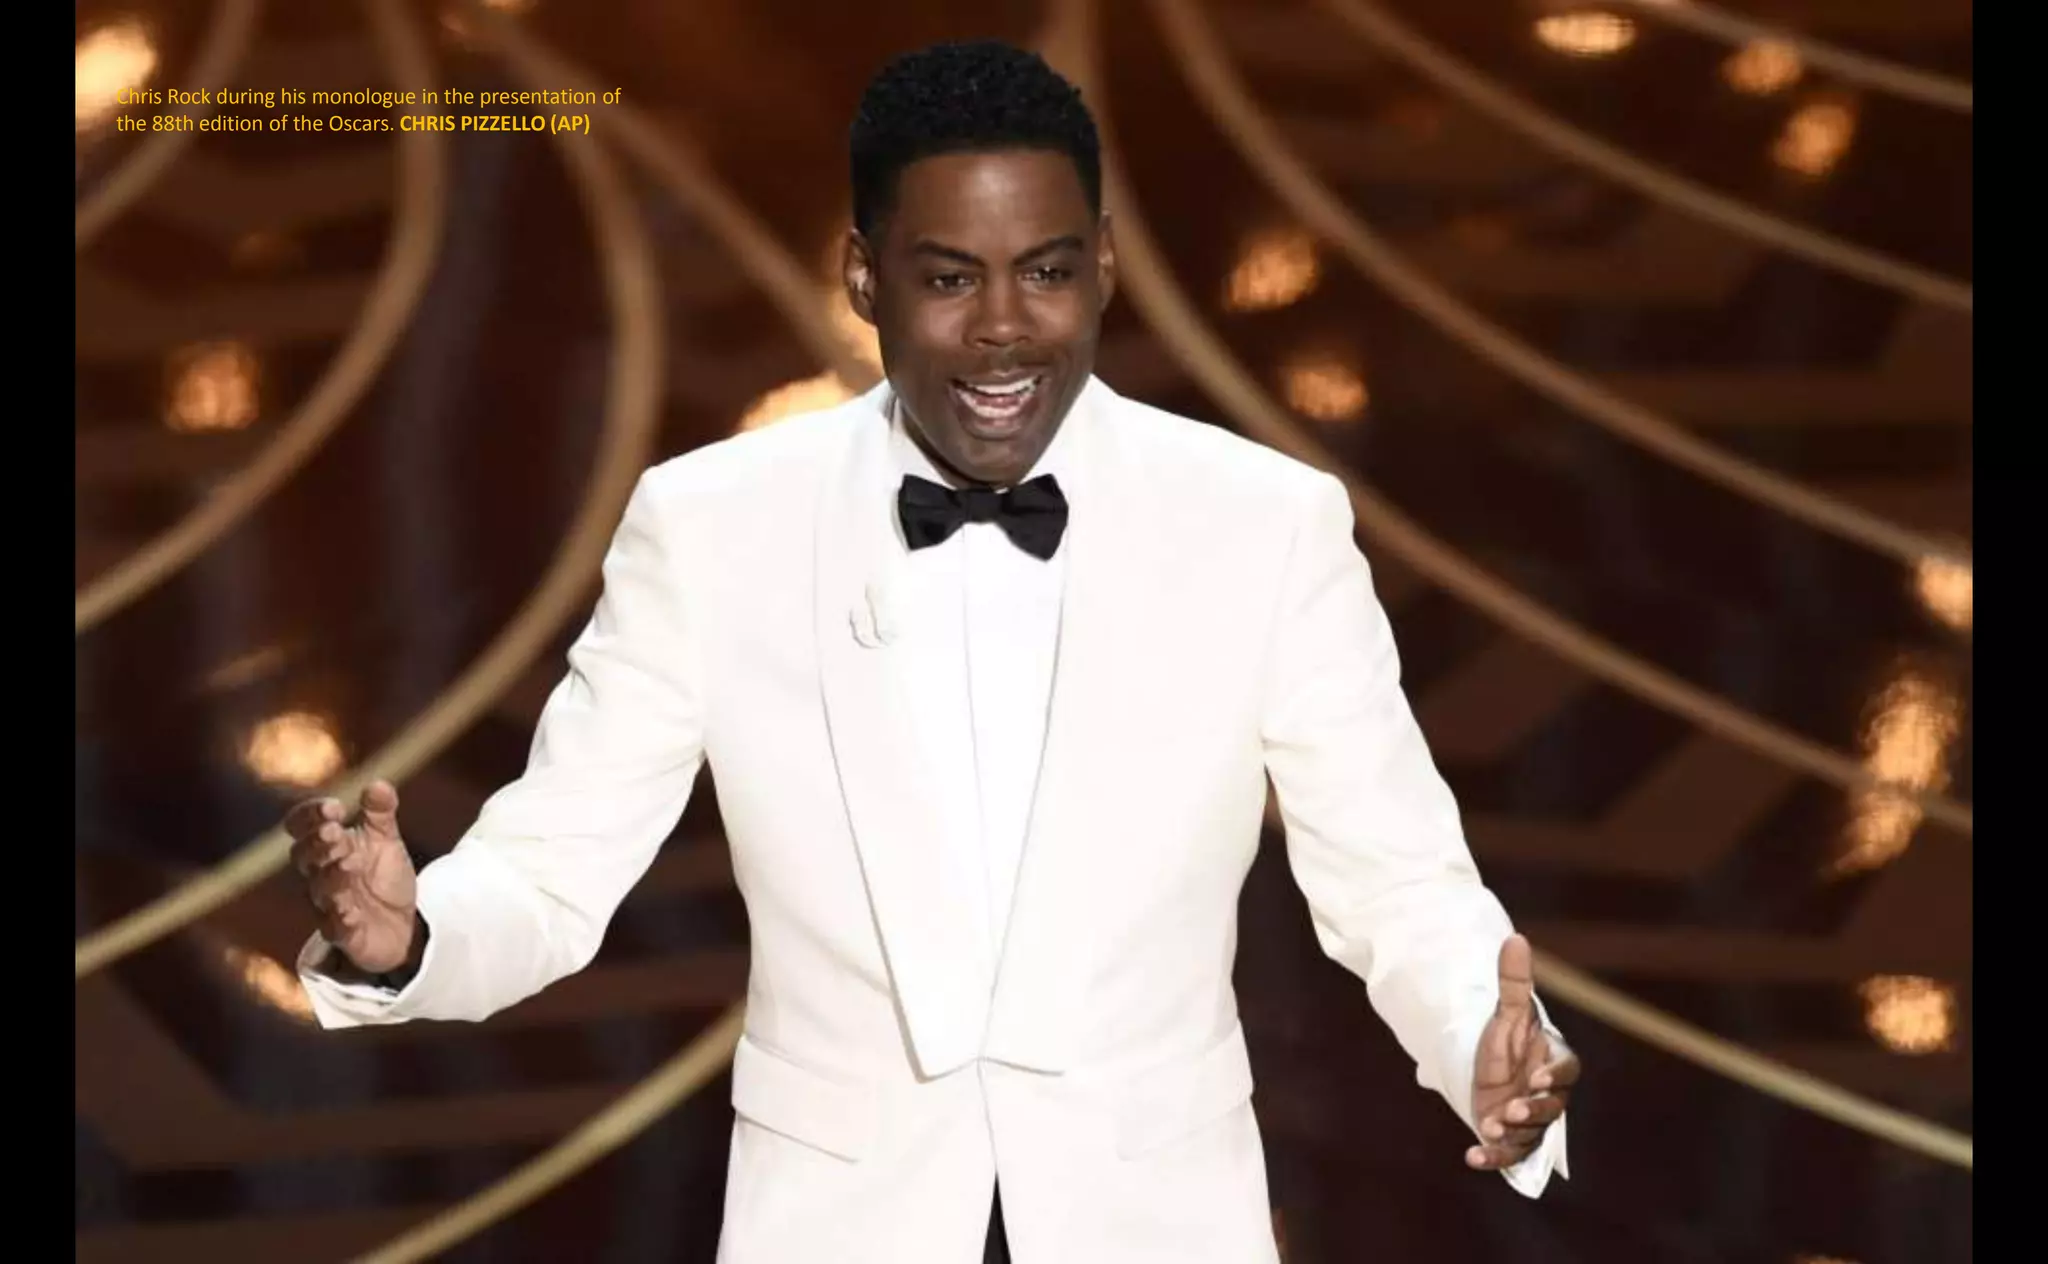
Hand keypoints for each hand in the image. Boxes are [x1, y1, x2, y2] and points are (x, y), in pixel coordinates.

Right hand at [286, 780, 418, 974]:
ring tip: (352, 860)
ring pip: (319, 890)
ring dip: (332, 874)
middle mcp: (319, 874)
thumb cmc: (383, 876)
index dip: (311, 815)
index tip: (335, 806)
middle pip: (304, 856)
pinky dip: (341, 918)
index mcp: (325, 846)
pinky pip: (334, 928)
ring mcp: (329, 906)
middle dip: (319, 842)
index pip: (301, 826)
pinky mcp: (344, 934)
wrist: (404, 922)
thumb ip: (380, 812)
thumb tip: (377, 783)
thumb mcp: (386, 840)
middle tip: (336, 831)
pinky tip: (351, 910)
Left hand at [1466, 934, 1579, 1171]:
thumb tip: (1515, 938)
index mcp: (1553, 1062)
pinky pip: (1510, 1156)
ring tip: (1489, 1125)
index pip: (1567, 1070)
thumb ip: (1512, 982)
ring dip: (1513, 1134)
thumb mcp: (1504, 1014)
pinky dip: (1493, 1158)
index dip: (1555, 1075)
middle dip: (1532, 1109)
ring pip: (1533, 1133)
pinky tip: (1472, 1155)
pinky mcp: (1512, 1140)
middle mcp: (1548, 1095)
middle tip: (1508, 1107)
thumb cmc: (1503, 1042)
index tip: (1536, 1076)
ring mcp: (1532, 1121)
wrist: (1484, 1071)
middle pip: (1553, 1108)